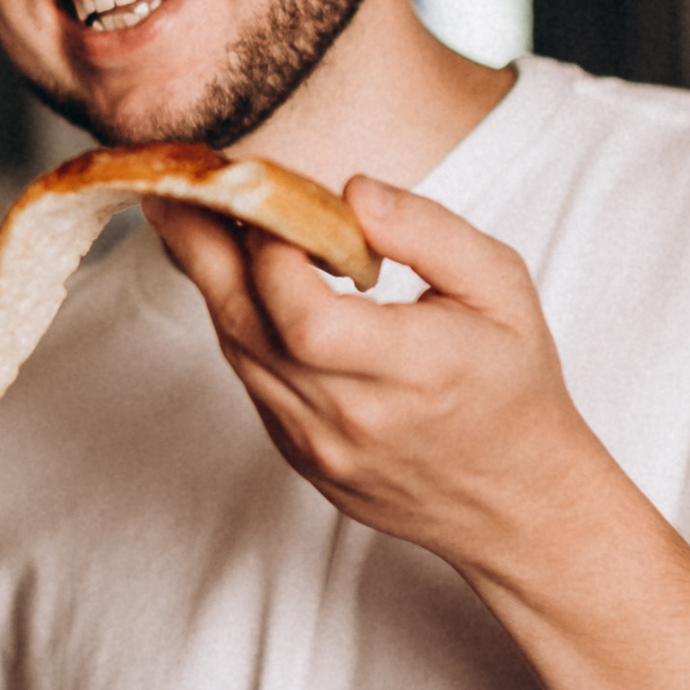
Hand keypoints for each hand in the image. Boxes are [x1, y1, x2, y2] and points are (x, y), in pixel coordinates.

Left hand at [146, 173, 610, 589]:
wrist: (516, 501)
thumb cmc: (514, 384)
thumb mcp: (502, 288)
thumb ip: (429, 231)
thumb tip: (353, 190)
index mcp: (413, 372)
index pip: (306, 316)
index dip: (273, 251)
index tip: (271, 200)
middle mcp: (354, 418)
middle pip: (246, 330)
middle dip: (202, 250)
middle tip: (173, 188)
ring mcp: (319, 446)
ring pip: (237, 354)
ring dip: (211, 283)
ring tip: (192, 219)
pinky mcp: (300, 458)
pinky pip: (251, 381)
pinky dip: (239, 324)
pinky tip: (236, 280)